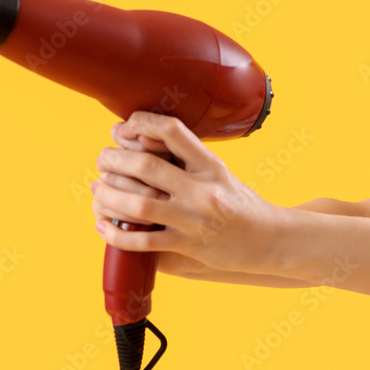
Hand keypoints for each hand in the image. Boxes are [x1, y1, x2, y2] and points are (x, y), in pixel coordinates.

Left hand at [91, 110, 282, 273]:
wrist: (270, 240)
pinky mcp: (188, 246)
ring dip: (109, 195)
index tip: (125, 126)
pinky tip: (103, 226)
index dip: (142, 123)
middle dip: (114, 159)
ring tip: (99, 188)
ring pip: (138, 205)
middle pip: (146, 166)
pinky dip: (116, 234)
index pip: (174, 131)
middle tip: (103, 159)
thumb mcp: (221, 172)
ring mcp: (194, 220)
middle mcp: (202, 190)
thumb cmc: (241, 203)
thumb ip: (189, 159)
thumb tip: (145, 141)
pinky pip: (143, 241)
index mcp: (211, 166)